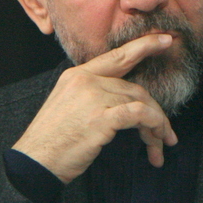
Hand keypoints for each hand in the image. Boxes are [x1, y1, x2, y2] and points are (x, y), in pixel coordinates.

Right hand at [12, 34, 178, 182]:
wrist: (35, 162)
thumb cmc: (53, 140)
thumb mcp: (68, 105)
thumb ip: (91, 94)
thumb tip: (123, 98)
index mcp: (76, 74)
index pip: (116, 56)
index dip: (143, 46)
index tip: (165, 40)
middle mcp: (85, 81)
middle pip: (134, 88)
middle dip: (155, 112)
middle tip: (166, 133)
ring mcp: (93, 98)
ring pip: (140, 102)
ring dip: (156, 125)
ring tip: (161, 145)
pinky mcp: (101, 118)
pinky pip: (139, 115)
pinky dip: (152, 126)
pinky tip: (155, 143)